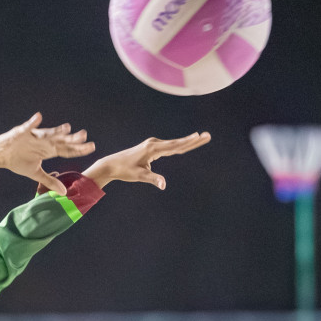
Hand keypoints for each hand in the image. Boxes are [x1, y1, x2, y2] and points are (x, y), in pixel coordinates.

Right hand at [0, 112, 95, 193]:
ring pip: (47, 133)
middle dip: (71, 138)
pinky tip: (38, 117)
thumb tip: (64, 193)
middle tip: (84, 136)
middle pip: (60, 140)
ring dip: (56, 131)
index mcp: (48, 150)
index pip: (66, 150)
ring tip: (67, 128)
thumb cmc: (17, 161)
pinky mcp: (20, 132)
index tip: (91, 147)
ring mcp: (33, 136)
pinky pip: (27, 127)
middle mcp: (43, 141)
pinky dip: (32, 123)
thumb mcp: (35, 173)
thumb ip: (50, 181)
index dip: (78, 149)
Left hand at [82, 132, 210, 189]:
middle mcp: (154, 144)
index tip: (199, 136)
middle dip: (193, 140)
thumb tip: (164, 185)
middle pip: (177, 143)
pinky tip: (186, 145)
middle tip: (208, 135)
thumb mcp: (139, 176)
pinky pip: (169, 147)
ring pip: (174, 144)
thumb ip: (153, 179)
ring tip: (201, 138)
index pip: (174, 146)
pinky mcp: (152, 147)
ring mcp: (153, 144)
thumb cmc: (125, 170)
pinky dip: (179, 146)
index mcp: (153, 149)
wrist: (112, 164)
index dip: (188, 142)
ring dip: (188, 142)